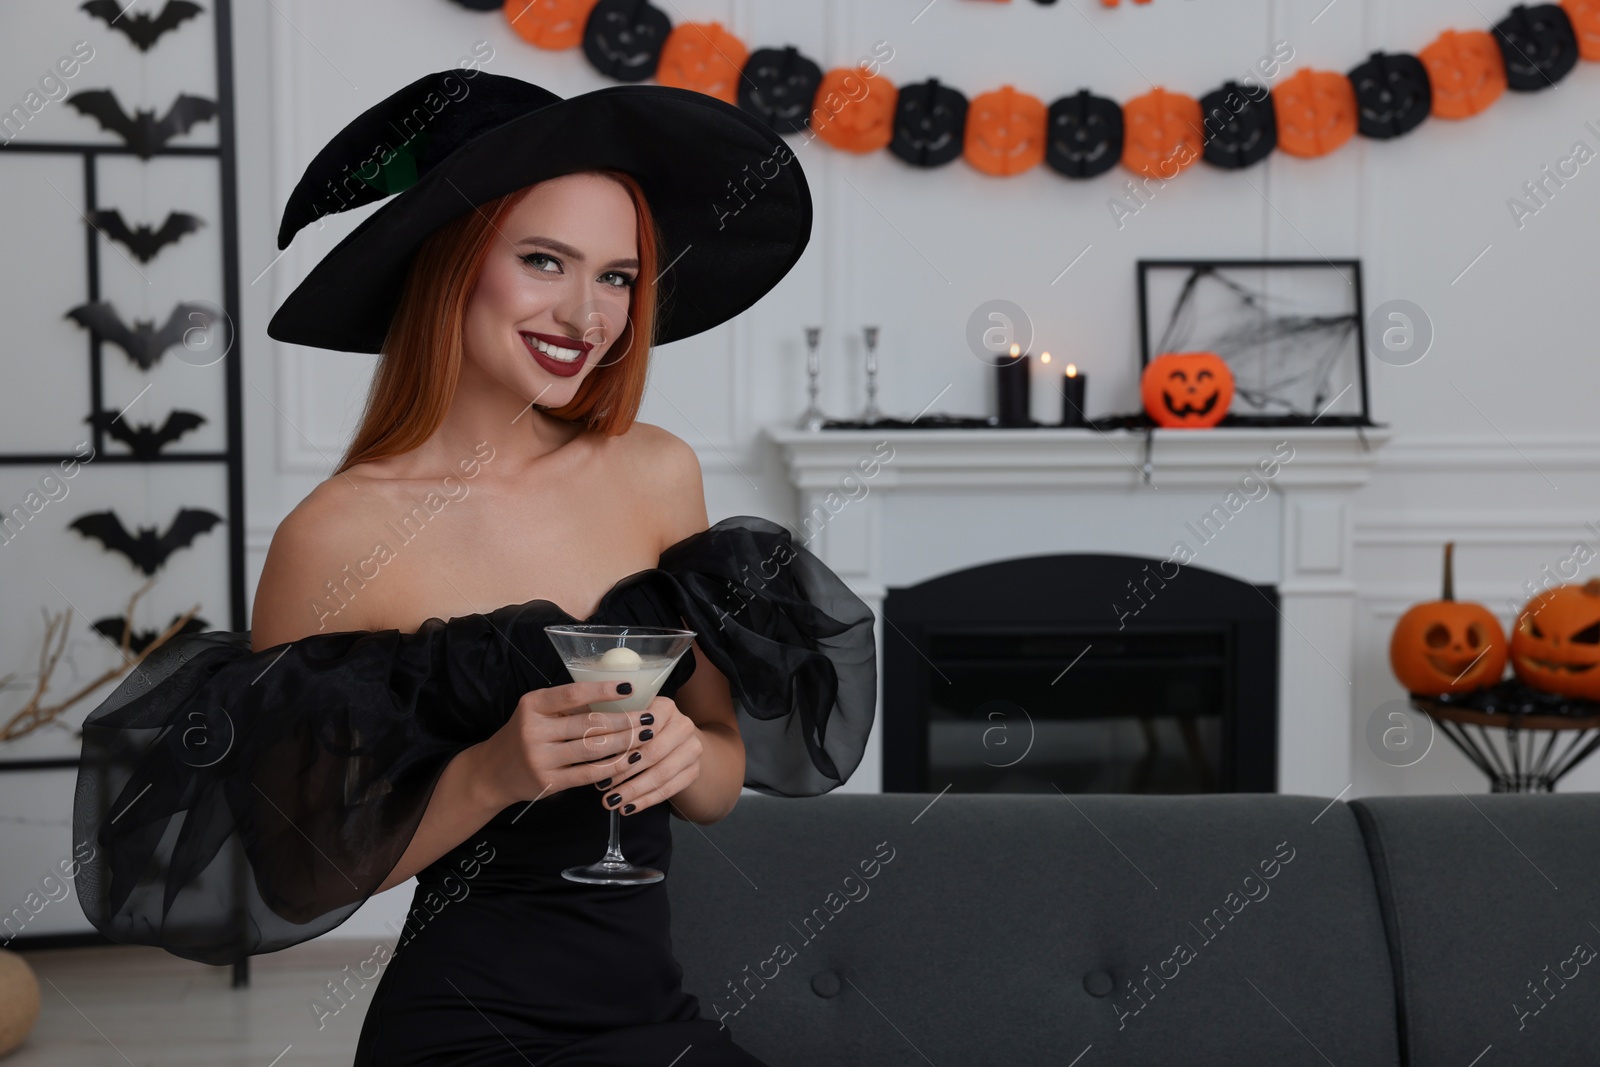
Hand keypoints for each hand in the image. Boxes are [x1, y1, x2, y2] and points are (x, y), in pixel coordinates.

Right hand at [474, 680, 649, 807]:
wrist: (493, 772)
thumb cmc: (525, 735)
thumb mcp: (537, 712)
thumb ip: (568, 706)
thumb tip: (617, 695)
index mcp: (533, 704)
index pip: (573, 694)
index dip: (603, 690)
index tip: (630, 687)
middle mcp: (534, 729)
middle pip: (590, 723)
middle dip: (625, 720)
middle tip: (650, 717)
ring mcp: (540, 758)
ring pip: (593, 749)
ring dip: (625, 742)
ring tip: (646, 736)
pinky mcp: (548, 781)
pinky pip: (588, 773)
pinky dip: (613, 766)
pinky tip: (630, 760)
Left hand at [593, 694, 702, 816]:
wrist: (677, 741)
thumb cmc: (641, 729)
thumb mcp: (629, 718)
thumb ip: (612, 723)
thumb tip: (583, 733)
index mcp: (666, 707)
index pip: (643, 726)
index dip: (621, 744)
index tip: (598, 758)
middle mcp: (684, 725)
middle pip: (652, 753)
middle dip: (624, 772)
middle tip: (601, 786)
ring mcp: (693, 749)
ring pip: (661, 774)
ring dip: (633, 790)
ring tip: (611, 801)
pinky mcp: (694, 770)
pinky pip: (669, 790)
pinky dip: (646, 801)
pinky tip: (628, 808)